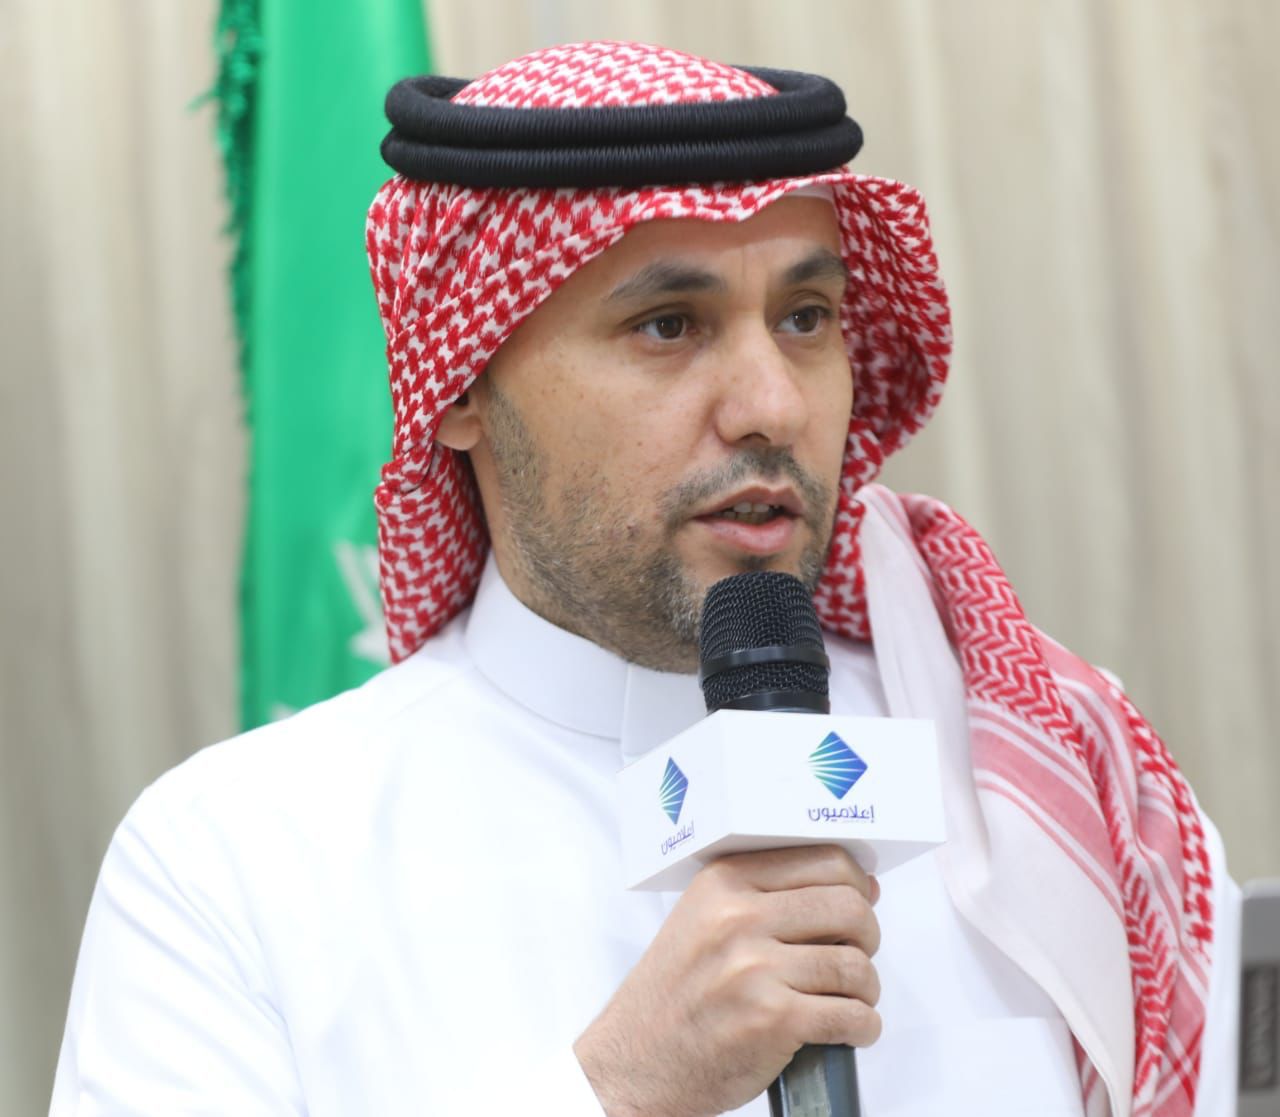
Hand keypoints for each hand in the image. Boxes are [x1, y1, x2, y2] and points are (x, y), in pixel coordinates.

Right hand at [573, 844, 880, 1116]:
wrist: (637, 1060)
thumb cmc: (676, 994)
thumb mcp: (706, 920)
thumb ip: (772, 897)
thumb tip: (861, 886)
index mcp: (725, 882)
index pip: (824, 860)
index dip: (855, 884)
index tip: (859, 902)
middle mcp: (738, 918)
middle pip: (849, 909)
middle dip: (868, 936)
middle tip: (856, 955)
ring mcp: (754, 969)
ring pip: (855, 966)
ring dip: (866, 988)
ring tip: (850, 998)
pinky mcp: (772, 1019)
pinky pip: (851, 1016)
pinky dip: (863, 1027)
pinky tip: (850, 1029)